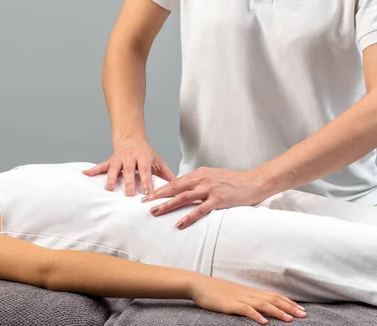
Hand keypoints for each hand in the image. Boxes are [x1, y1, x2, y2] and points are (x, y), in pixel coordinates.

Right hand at [82, 138, 174, 195]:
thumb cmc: (146, 154)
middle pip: (128, 170)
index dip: (146, 181)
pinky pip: (101, 166)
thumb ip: (167, 175)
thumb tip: (180, 187)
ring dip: (111, 179)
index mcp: (143, 157)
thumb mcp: (158, 161)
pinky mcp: (110, 161)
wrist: (131, 139)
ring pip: (114, 169)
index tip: (147, 192)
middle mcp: (130, 158)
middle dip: (128, 182)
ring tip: (109, 189)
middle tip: (129, 194)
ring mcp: (118, 159)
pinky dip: (93, 170)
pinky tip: (86, 174)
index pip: (145, 170)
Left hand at [143, 166, 267, 228]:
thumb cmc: (234, 181)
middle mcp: (202, 179)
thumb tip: (185, 190)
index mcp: (200, 173)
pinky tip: (179, 224)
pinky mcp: (219, 200)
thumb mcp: (214, 177)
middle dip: (157, 195)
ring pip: (183, 197)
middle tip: (144, 203)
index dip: (161, 188)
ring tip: (155, 212)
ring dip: (167, 205)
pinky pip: (200, 210)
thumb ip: (199, 182)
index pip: (176, 181)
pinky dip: (188, 217)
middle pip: (175, 187)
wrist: (255, 181)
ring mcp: (210, 189)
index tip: (148, 194)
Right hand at [190, 274, 305, 324]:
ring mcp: (240, 299)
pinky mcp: (231, 305)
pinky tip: (264, 323)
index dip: (288, 302)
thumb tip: (259, 307)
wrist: (199, 284)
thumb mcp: (235, 294)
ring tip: (290, 319)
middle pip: (273, 299)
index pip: (274, 296)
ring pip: (263, 304)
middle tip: (303, 315)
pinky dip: (256, 316)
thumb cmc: (216, 291)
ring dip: (277, 311)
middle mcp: (248, 294)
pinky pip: (246, 310)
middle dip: (289, 307)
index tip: (301, 309)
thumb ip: (247, 300)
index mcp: (250, 292)